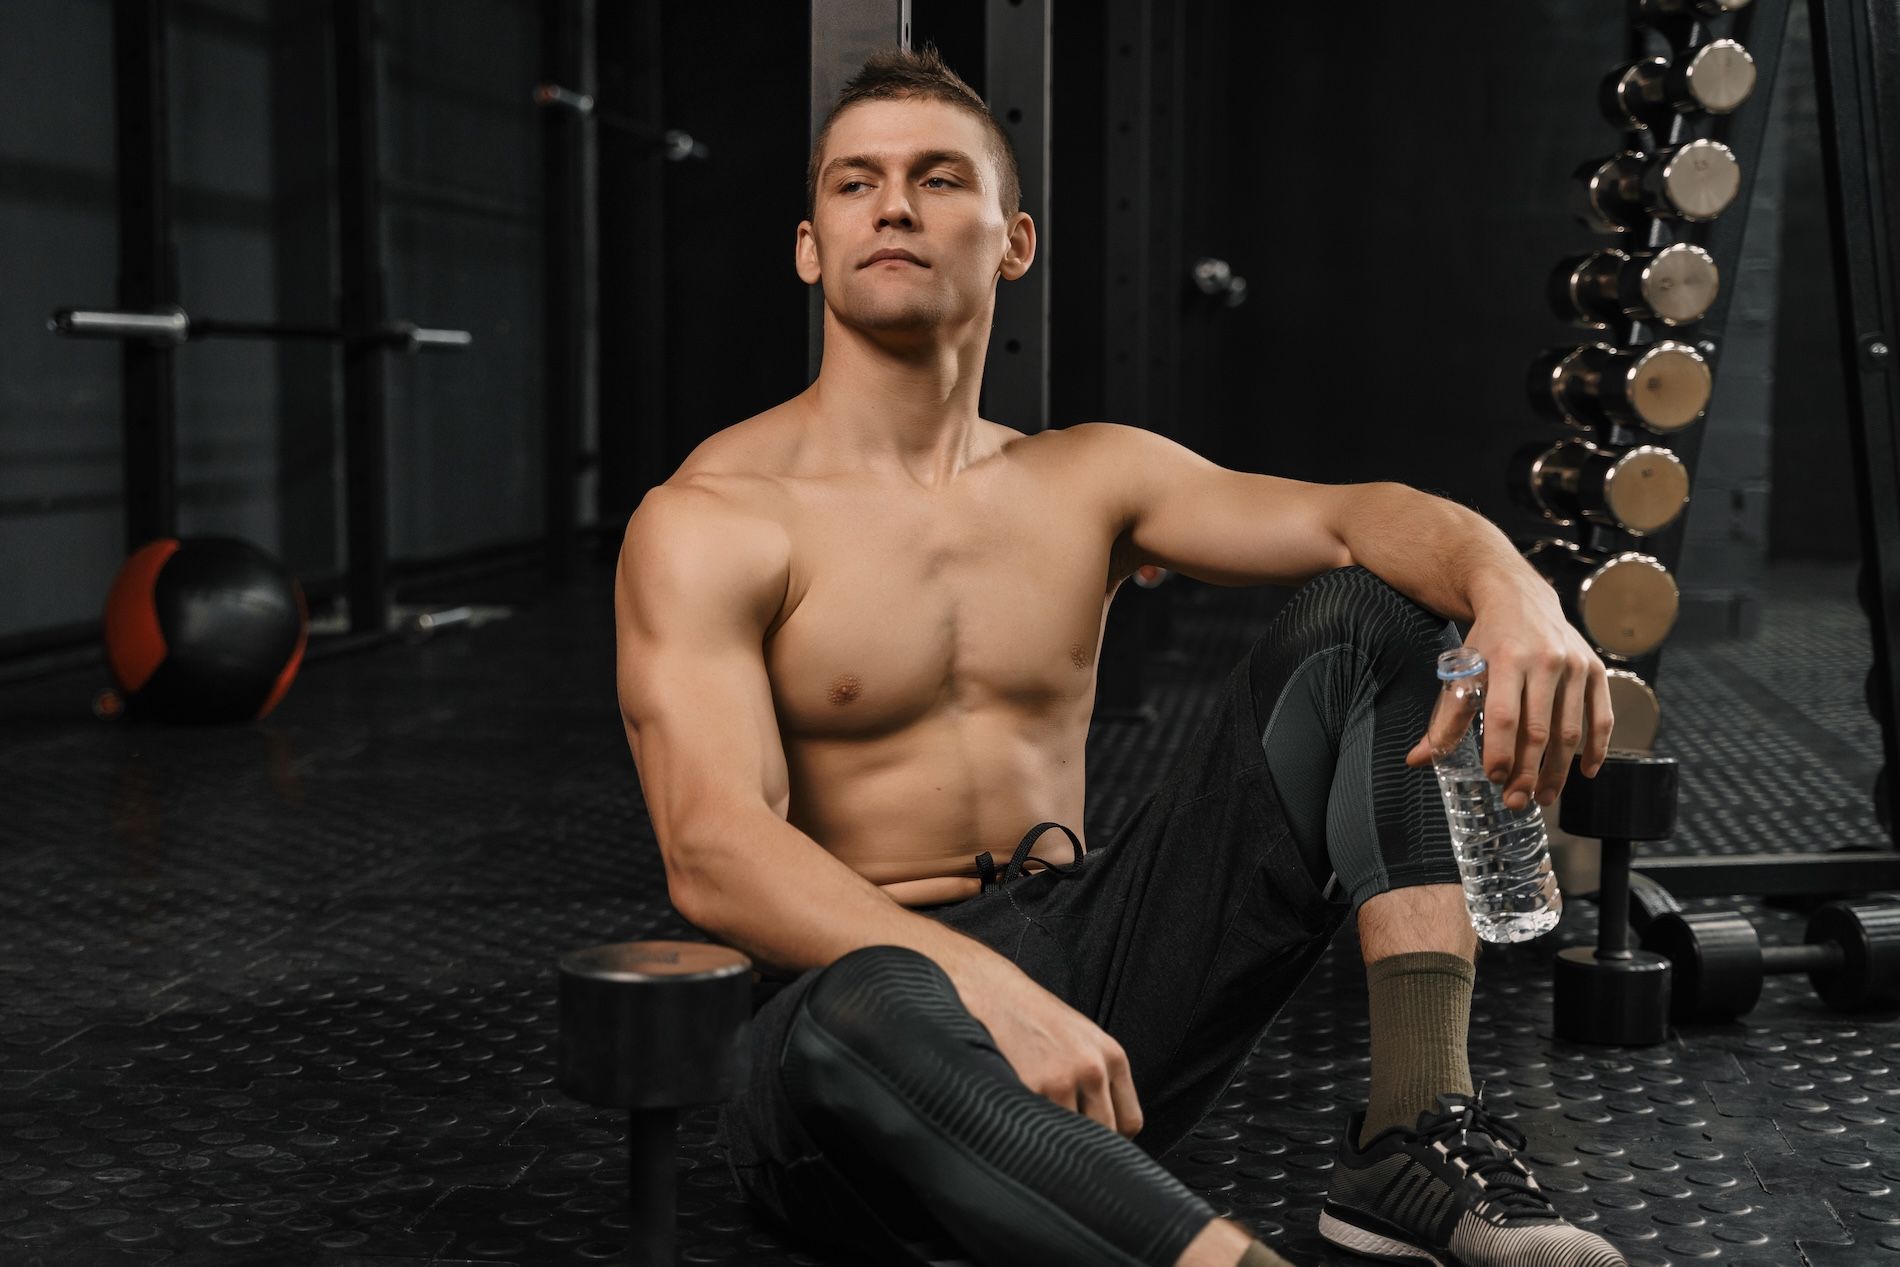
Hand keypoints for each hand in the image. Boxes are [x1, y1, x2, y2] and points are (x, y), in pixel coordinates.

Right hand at [962, 964, 1143, 1138]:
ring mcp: (1062, 1080)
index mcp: (1112, 1056)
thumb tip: (1107, 1133)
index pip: (1129, 1122)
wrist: (993, 993)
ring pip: (1071, 1138)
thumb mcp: (1083, 1040)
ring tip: (1039, 1123)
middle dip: (1085, 1144)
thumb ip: (1101, 1080)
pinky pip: (1041, 1129)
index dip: (1111, 1138)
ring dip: (1056, 1139)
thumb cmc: (1035, 1019)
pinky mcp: (1031, 1088)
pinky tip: (1021, 1115)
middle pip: (1104, 1135)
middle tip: (1064, 1140)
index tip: (1094, 1141)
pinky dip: (1032, 1131)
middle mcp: (1093, 1069)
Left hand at [1403, 583, 1614, 810]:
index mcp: (1505, 659)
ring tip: (1543, 797)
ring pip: (1570, 730)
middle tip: (1517, 801)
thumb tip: (1417, 760)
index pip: (1503, 715)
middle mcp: (1544, 661)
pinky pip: (1602, 717)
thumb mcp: (1463, 671)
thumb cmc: (1487, 641)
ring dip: (1558, 770)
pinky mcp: (1595, 670)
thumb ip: (1446, 718)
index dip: (1500, 752)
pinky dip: (1597, 748)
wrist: (1519, 597)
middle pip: (1538, 729)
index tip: (1494, 780)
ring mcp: (1574, 665)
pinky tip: (1585, 773)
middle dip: (1527, 771)